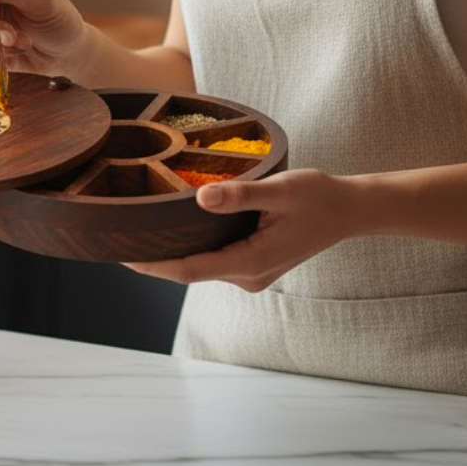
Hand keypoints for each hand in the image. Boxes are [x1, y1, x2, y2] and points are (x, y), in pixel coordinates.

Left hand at [124, 169, 356, 291]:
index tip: (122, 255)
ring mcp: (252, 274)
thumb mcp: (279, 189)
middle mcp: (248, 276)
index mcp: (251, 262)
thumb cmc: (317, 197)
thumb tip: (201, 198)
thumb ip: (240, 195)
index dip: (153, 265)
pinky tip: (176, 229)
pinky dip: (193, 248)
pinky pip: (215, 260)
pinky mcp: (255, 264)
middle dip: (155, 259)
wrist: (348, 211)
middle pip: (190, 271)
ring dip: (173, 253)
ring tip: (138, 232)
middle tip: (118, 238)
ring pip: (202, 267)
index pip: (190, 270)